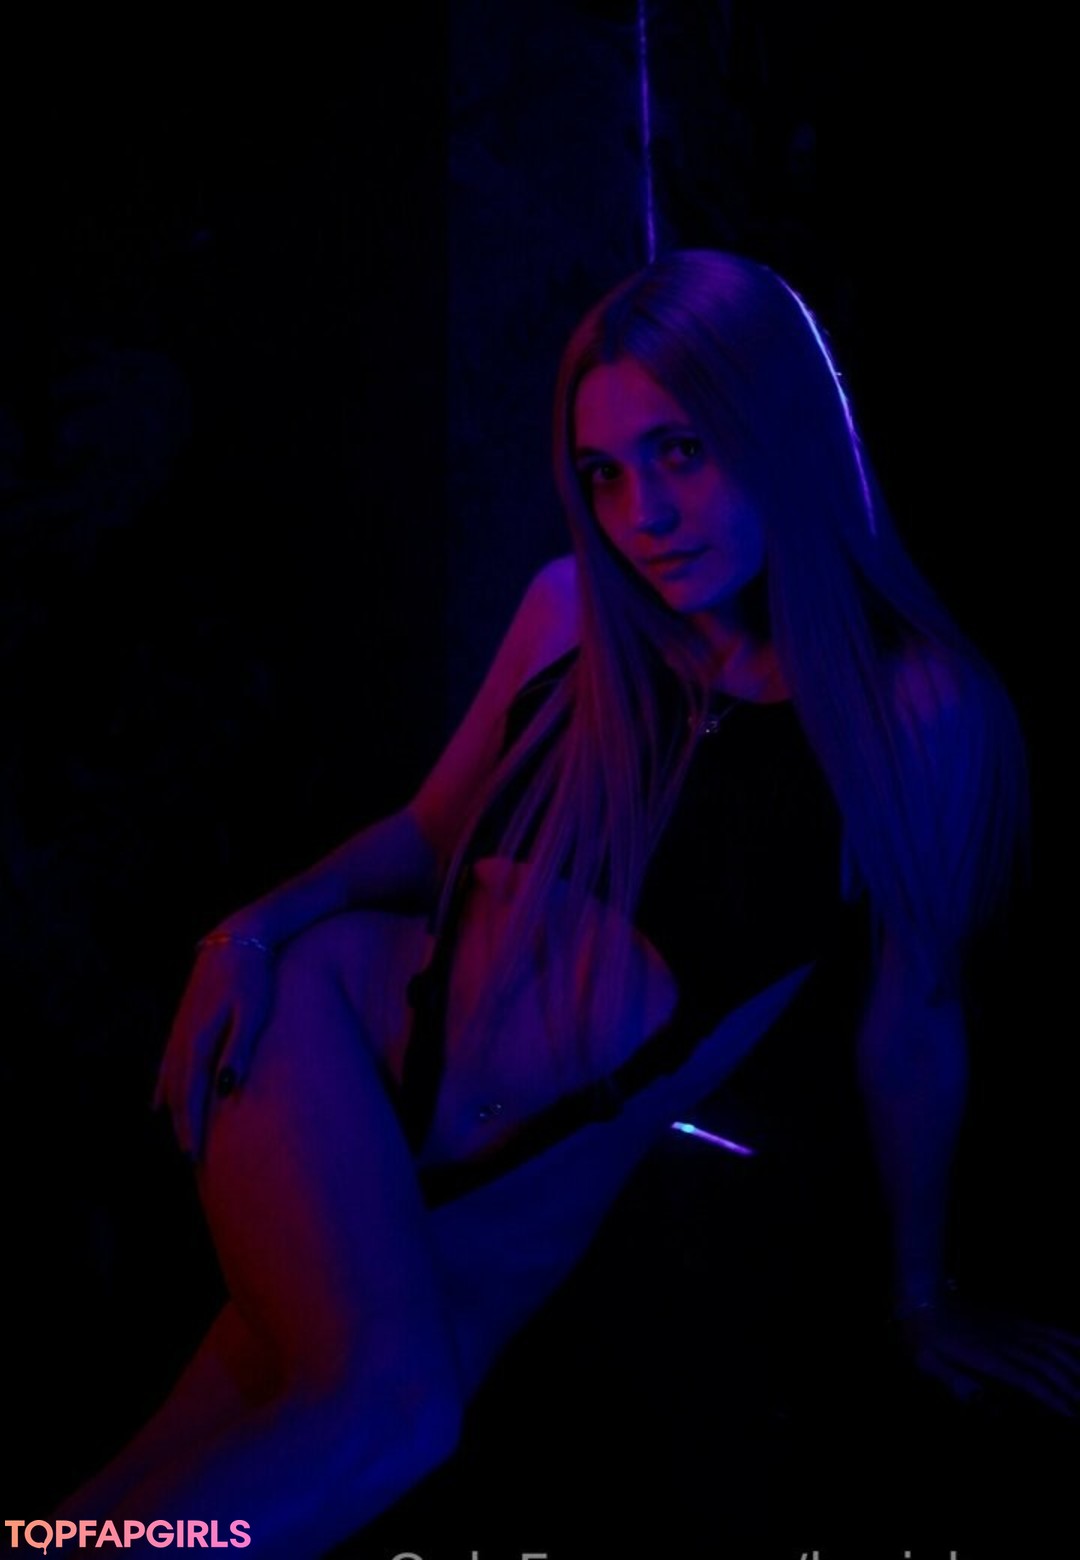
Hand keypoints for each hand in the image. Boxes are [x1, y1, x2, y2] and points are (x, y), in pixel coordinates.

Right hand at [152, 934, 276, 1161]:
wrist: (238, 937)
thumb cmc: (255, 976)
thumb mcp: (254, 1012)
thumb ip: (239, 1049)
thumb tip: (225, 1088)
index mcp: (199, 1039)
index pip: (192, 1094)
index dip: (192, 1126)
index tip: (194, 1156)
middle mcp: (182, 1037)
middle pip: (177, 1092)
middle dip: (183, 1126)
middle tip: (191, 1160)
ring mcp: (179, 1029)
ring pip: (169, 1080)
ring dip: (173, 1111)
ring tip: (180, 1139)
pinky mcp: (183, 1021)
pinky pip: (166, 1063)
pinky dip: (161, 1087)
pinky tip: (155, 1105)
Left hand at [898, 1289, 1079, 1419]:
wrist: (923, 1294)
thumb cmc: (923, 1334)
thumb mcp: (926, 1360)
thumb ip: (952, 1380)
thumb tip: (980, 1399)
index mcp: (986, 1356)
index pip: (1028, 1380)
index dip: (1052, 1398)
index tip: (1071, 1415)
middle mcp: (1005, 1342)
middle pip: (1047, 1367)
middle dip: (1071, 1389)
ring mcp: (1012, 1328)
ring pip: (1052, 1349)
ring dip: (1074, 1368)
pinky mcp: (1013, 1319)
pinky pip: (1046, 1329)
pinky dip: (1068, 1339)